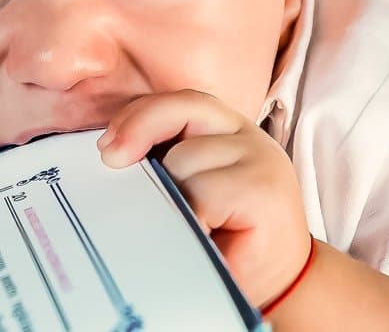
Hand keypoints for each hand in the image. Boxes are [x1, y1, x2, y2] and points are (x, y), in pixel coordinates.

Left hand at [97, 89, 311, 306]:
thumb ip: (162, 166)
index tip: (107, 149)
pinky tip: (201, 236)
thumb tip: (110, 158)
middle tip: (112, 162)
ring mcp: (260, 156)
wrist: (282, 285)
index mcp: (224, 129)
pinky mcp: (264, 187)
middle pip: (180, 113)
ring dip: (171, 197)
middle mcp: (245, 134)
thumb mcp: (187, 192)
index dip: (137, 117)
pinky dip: (191, 218)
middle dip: (139, 135)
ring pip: (184, 160)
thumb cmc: (225, 239)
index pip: (177, 103)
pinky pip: (203, 193)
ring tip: (188, 225)